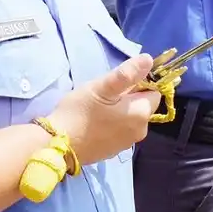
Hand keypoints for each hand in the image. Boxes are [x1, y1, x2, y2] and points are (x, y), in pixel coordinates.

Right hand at [45, 54, 160, 165]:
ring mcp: (127, 143)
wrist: (58, 144)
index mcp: (141, 114)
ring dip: (119, 111)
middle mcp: (140, 131)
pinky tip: (94, 123)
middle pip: (142, 106)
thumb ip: (127, 74)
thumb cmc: (80, 112)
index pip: (153, 92)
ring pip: (130, 118)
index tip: (117, 84)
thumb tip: (149, 60)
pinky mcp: (114, 151)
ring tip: (96, 108)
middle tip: (103, 95)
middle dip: (127, 98)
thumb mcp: (101, 87)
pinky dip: (112, 125)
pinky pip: (120, 131)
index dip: (138, 84)